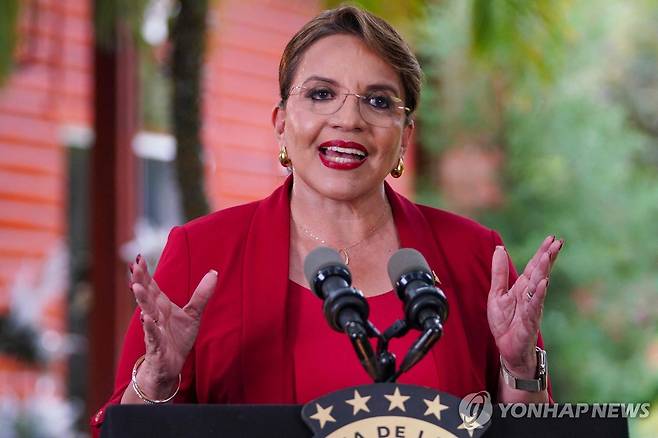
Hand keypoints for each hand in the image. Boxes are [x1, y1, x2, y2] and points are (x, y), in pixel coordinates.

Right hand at [129, 255, 217, 397]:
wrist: (171, 366)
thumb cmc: (177, 339)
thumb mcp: (193, 314)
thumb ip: (201, 294)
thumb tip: (214, 272)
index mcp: (161, 306)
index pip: (152, 287)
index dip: (145, 274)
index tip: (139, 258)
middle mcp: (155, 315)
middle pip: (146, 295)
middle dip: (140, 281)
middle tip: (135, 266)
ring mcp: (154, 330)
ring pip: (146, 312)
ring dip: (141, 300)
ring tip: (136, 287)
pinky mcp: (156, 346)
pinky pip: (152, 335)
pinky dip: (149, 327)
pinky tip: (146, 318)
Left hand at [487, 236, 562, 377]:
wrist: (507, 348)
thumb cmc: (505, 322)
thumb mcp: (497, 293)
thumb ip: (499, 272)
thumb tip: (499, 248)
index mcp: (523, 287)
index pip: (534, 266)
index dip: (542, 252)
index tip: (552, 237)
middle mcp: (531, 295)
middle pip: (540, 272)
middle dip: (548, 257)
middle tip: (557, 242)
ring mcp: (532, 307)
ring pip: (539, 286)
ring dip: (544, 271)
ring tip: (548, 256)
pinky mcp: (529, 320)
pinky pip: (534, 305)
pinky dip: (539, 294)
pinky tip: (543, 283)